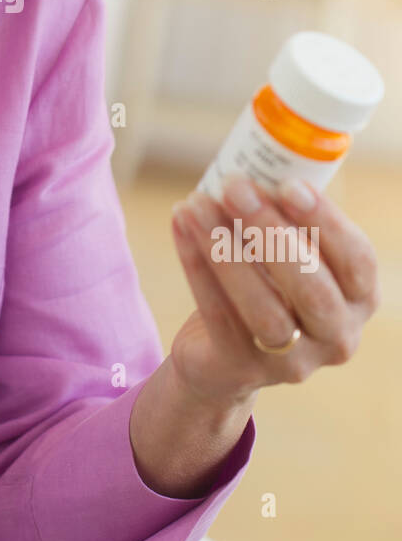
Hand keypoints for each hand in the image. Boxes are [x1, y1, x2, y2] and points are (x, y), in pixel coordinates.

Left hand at [168, 172, 380, 407]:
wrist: (222, 357)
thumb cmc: (266, 288)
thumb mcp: (289, 258)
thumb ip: (286, 223)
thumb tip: (254, 171)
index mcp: (359, 298)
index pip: (357, 260)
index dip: (326, 222)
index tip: (288, 184)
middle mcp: (336, 336)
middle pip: (311, 288)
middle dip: (270, 231)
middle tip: (235, 187)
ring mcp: (292, 362)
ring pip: (263, 309)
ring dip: (226, 250)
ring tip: (197, 204)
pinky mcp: (242, 369)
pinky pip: (217, 315)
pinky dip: (196, 265)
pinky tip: (181, 226)